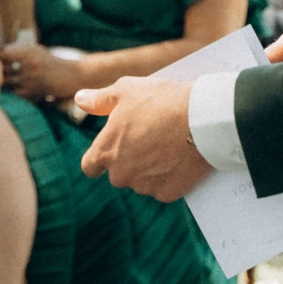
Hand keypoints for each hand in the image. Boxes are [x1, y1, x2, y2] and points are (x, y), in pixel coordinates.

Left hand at [3, 41, 84, 102]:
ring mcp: (32, 78)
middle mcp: (29, 63)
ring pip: (6, 83)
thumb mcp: (37, 51)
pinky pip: (16, 95)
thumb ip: (20, 51)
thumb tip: (0, 51)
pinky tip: (7, 97)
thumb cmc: (52, 63)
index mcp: (28, 51)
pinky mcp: (35, 91)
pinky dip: (10, 96)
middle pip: (1, 69)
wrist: (73, 75)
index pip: (2, 54)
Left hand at [77, 76, 213, 200]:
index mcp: (106, 151)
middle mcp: (121, 174)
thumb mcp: (126, 90)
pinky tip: (179, 160)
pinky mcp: (168, 194)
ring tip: (168, 146)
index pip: (90, 167)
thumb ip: (99, 99)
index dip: (98, 160)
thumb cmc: (162, 100)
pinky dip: (170, 178)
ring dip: (150, 170)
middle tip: (149, 140)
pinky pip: (164, 189)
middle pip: (119, 174)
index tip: (110, 152)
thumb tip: (79, 100)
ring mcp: (145, 186)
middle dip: (130, 161)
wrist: (203, 119)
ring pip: (142, 182)